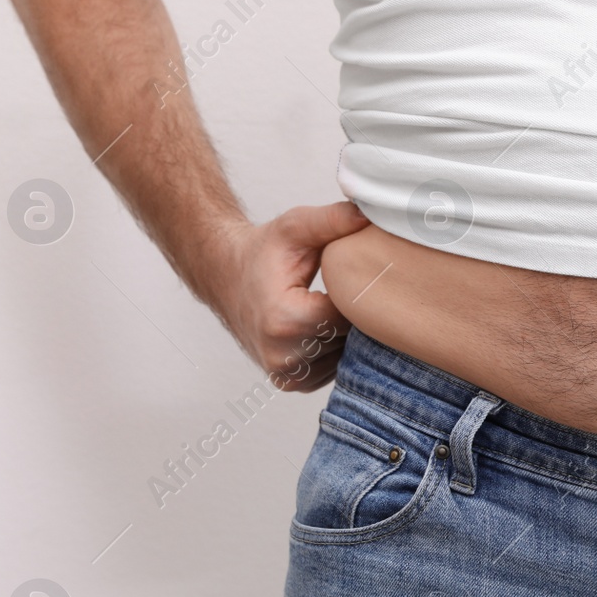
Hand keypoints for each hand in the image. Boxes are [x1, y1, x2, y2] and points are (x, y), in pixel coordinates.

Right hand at [207, 200, 369, 391]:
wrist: (227, 276)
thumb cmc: (263, 252)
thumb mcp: (296, 227)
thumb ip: (334, 220)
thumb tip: (369, 214)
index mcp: (286, 321)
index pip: (352, 316)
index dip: (356, 294)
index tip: (352, 276)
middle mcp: (283, 356)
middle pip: (349, 338)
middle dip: (352, 314)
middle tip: (341, 289)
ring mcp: (286, 374)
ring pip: (343, 355)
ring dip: (342, 333)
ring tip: (326, 305)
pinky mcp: (290, 382)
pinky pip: (331, 367)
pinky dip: (331, 347)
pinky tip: (319, 324)